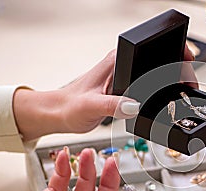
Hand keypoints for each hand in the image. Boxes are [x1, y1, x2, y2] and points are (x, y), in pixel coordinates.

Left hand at [13, 50, 140, 140]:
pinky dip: (132, 107)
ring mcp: (120, 79)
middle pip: (145, 76)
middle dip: (142, 94)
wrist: (59, 115)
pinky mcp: (121, 91)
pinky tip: (120, 112)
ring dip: (137, 101)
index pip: (143, 61)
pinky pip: (136, 97)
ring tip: (118, 108)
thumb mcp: (92, 106)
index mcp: (115, 61)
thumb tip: (134, 106)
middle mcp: (119, 67)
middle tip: (122, 106)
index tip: (133, 95)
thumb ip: (114, 105)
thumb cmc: (68, 107)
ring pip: (142, 89)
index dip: (147, 78)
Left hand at [14, 46, 195, 140]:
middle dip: (177, 67)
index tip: (187, 59)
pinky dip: (160, 90)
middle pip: (158, 59)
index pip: (150, 47)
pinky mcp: (125, 86)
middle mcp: (122, 64)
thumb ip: (112, 105)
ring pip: (154, 71)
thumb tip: (135, 105)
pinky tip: (165, 99)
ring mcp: (124, 75)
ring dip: (169, 79)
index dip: (172, 50)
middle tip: (189, 85)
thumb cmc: (69, 106)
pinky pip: (148, 83)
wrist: (59, 113)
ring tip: (182, 90)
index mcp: (116, 61)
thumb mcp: (90, 107)